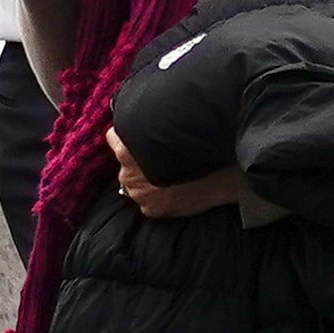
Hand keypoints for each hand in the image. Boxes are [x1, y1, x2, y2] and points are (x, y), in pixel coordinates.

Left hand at [110, 131, 238, 222]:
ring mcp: (139, 195)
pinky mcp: (150, 210)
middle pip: (125, 164)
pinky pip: (149, 201)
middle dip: (138, 162)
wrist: (220, 179)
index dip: (124, 135)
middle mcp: (128, 175)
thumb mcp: (173, 133)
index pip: (113, 138)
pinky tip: (173, 190)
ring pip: (136, 185)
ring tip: (169, 177)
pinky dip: (157, 197)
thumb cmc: (199, 152)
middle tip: (159, 160)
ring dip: (147, 181)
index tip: (133, 134)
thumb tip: (146, 122)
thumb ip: (152, 131)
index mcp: (127, 153)